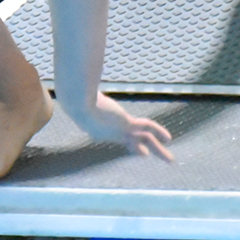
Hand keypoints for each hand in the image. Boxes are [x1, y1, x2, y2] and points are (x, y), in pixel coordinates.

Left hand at [59, 93, 173, 161]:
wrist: (77, 103)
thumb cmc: (74, 97)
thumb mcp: (79, 96)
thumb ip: (78, 90)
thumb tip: (69, 79)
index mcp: (99, 129)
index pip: (114, 135)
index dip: (124, 138)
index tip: (129, 142)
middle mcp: (110, 134)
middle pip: (129, 144)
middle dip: (139, 150)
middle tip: (146, 156)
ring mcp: (119, 131)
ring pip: (144, 142)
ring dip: (158, 151)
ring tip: (170, 160)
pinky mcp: (126, 125)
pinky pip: (147, 129)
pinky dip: (158, 132)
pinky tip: (168, 138)